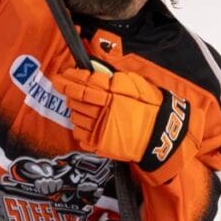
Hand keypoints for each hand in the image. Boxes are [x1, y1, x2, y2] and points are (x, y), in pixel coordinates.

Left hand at [55, 62, 189, 170]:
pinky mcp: (100, 144)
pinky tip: (84, 122)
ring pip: (76, 117)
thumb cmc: (151, 108)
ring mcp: (100, 130)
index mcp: (112, 97)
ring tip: (78, 105)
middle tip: (66, 87)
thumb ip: (115, 80)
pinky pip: (80, 134)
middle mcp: (103, 113)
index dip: (69, 80)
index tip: (61, 76)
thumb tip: (96, 75)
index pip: (83, 86)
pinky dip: (78, 127)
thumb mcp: (137, 85)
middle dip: (68, 92)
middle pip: (76, 101)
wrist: (160, 136)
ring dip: (74, 109)